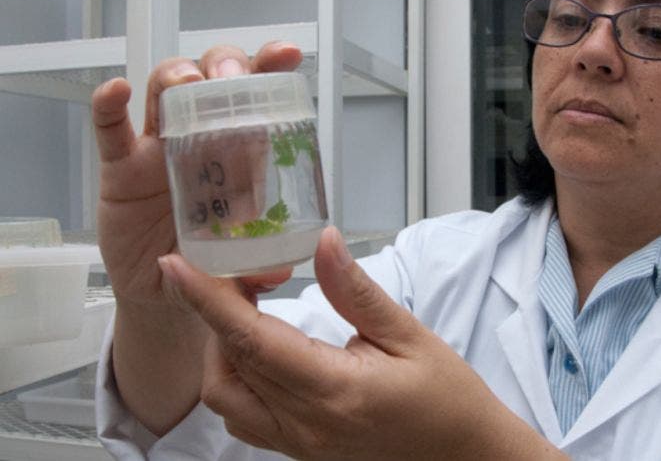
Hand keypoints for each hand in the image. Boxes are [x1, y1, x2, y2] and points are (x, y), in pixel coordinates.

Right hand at [92, 41, 302, 311]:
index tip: (287, 55)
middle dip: (224, 67)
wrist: (163, 292)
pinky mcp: (121, 168)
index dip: (269, 69)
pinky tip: (114, 91)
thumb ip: (258, 272)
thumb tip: (277, 273)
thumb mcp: (240, 270)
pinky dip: (108, 106)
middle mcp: (203, 141)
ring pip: (165, 90)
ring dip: (176, 76)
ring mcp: (159, 149)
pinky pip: (111, 129)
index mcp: (241, 155)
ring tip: (186, 83)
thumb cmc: (211, 265)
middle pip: (212, 80)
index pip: (257, 99)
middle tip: (232, 78)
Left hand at [158, 226, 567, 459]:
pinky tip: (258, 350)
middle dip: (215, 311)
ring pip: (225, 394)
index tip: (177, 265)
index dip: (208, 301)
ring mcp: (297, 442)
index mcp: (336, 390)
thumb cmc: (447, 398)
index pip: (254, 341)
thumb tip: (322, 242)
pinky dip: (233, 377)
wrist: (464, 455)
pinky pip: (242, 415)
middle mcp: (306, 423)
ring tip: (247, 308)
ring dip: (220, 347)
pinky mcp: (297, 448)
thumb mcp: (410, 335)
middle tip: (232, 269)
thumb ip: (356, 291)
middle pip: (230, 363)